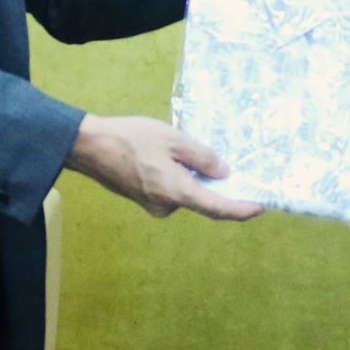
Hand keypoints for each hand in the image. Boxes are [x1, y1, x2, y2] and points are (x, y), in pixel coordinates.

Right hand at [63, 115, 262, 220]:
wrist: (90, 147)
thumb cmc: (132, 139)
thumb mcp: (173, 139)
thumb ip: (202, 157)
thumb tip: (223, 173)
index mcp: (177, 192)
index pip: (217, 208)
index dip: (240, 210)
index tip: (259, 207)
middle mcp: (167, 206)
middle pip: (201, 200)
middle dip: (215, 186)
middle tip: (229, 167)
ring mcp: (153, 206)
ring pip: (185, 193)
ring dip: (194, 179)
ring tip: (187, 151)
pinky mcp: (144, 200)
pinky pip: (171, 192)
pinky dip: (179, 179)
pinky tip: (171, 157)